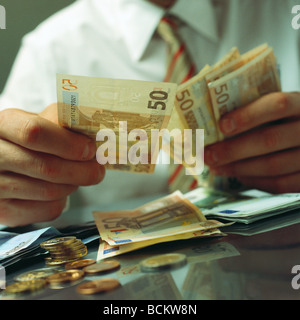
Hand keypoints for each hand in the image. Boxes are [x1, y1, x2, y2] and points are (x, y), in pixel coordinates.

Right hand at [0, 104, 104, 226]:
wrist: (5, 163)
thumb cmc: (30, 141)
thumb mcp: (41, 121)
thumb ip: (63, 122)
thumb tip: (94, 134)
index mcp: (2, 125)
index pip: (33, 133)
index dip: (68, 143)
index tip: (90, 149)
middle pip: (47, 167)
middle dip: (82, 170)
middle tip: (98, 169)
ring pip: (50, 191)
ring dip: (73, 184)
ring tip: (79, 176)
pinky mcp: (4, 212)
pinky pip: (47, 210)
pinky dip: (63, 201)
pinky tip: (62, 189)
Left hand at [204, 92, 299, 192]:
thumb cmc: (285, 122)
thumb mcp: (277, 110)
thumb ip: (255, 111)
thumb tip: (214, 121)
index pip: (278, 105)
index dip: (249, 116)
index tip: (222, 126)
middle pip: (270, 140)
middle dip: (233, 149)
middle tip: (207, 155)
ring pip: (273, 166)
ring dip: (238, 168)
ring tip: (215, 168)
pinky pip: (280, 185)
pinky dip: (255, 181)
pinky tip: (239, 177)